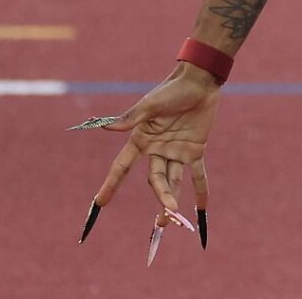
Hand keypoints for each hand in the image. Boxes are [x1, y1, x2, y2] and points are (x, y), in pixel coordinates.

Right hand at [74, 62, 220, 255]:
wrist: (199, 81)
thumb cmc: (171, 90)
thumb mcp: (150, 104)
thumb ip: (131, 118)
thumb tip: (106, 127)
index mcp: (141, 139)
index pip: (122, 166)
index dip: (111, 184)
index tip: (100, 203)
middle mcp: (157, 149)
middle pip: (154, 179)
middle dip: (160, 197)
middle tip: (164, 218)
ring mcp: (176, 151)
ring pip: (173, 181)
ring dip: (172, 199)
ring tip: (169, 221)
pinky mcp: (195, 149)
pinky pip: (197, 174)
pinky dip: (200, 190)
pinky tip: (202, 209)